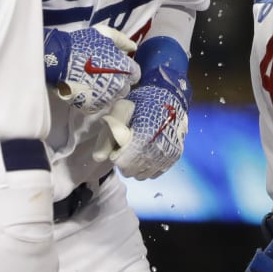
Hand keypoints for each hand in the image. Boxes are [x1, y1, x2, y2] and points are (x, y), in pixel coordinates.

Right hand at [44, 25, 139, 113]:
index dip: (127, 70)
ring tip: (94, 82)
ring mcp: (106, 97)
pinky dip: (95, 98)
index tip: (117, 67)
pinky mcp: (93, 106)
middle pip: (125, 87)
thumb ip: (122, 40)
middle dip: (118, 81)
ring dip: (107, 91)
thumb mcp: (104, 34)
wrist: (59, 60)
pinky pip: (99, 104)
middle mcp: (119, 85)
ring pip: (113, 97)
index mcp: (125, 68)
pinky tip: (87, 89)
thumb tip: (133, 47)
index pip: (135, 74)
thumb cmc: (83, 44)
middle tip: (104, 74)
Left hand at [92, 64, 190, 179]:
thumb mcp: (120, 112)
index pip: (122, 164)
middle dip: (125, 161)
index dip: (115, 154)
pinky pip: (156, 173)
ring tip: (137, 149)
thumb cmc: (143, 101)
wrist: (172, 97)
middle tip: (126, 146)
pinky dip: (149, 167)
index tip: (118, 144)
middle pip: (131, 172)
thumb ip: (107, 136)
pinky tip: (147, 153)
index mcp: (142, 139)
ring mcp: (167, 156)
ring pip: (143, 175)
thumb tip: (97, 158)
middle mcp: (157, 151)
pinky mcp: (175, 157)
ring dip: (136, 166)